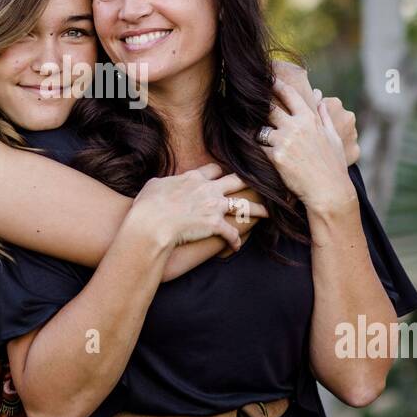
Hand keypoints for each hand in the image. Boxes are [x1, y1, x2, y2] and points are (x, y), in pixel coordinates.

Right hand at [131, 163, 268, 252]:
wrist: (152, 223)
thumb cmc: (148, 205)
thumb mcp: (153, 185)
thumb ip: (164, 182)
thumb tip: (162, 184)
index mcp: (194, 178)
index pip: (214, 169)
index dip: (220, 173)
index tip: (223, 177)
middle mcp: (208, 189)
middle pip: (236, 181)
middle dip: (249, 183)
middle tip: (260, 186)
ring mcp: (214, 207)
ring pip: (245, 205)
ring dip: (258, 210)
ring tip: (269, 214)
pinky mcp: (215, 225)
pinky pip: (232, 233)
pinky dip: (235, 241)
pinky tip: (236, 247)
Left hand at [259, 78, 355, 216]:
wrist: (328, 191)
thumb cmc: (333, 166)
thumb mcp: (333, 138)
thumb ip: (325, 117)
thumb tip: (320, 99)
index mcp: (309, 119)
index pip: (289, 94)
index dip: (276, 85)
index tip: (266, 80)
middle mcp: (295, 126)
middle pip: (268, 109)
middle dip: (259, 108)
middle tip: (248, 105)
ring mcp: (284, 141)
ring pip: (261, 130)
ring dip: (258, 134)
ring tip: (254, 137)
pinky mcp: (275, 157)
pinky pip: (260, 148)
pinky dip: (258, 151)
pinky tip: (256, 154)